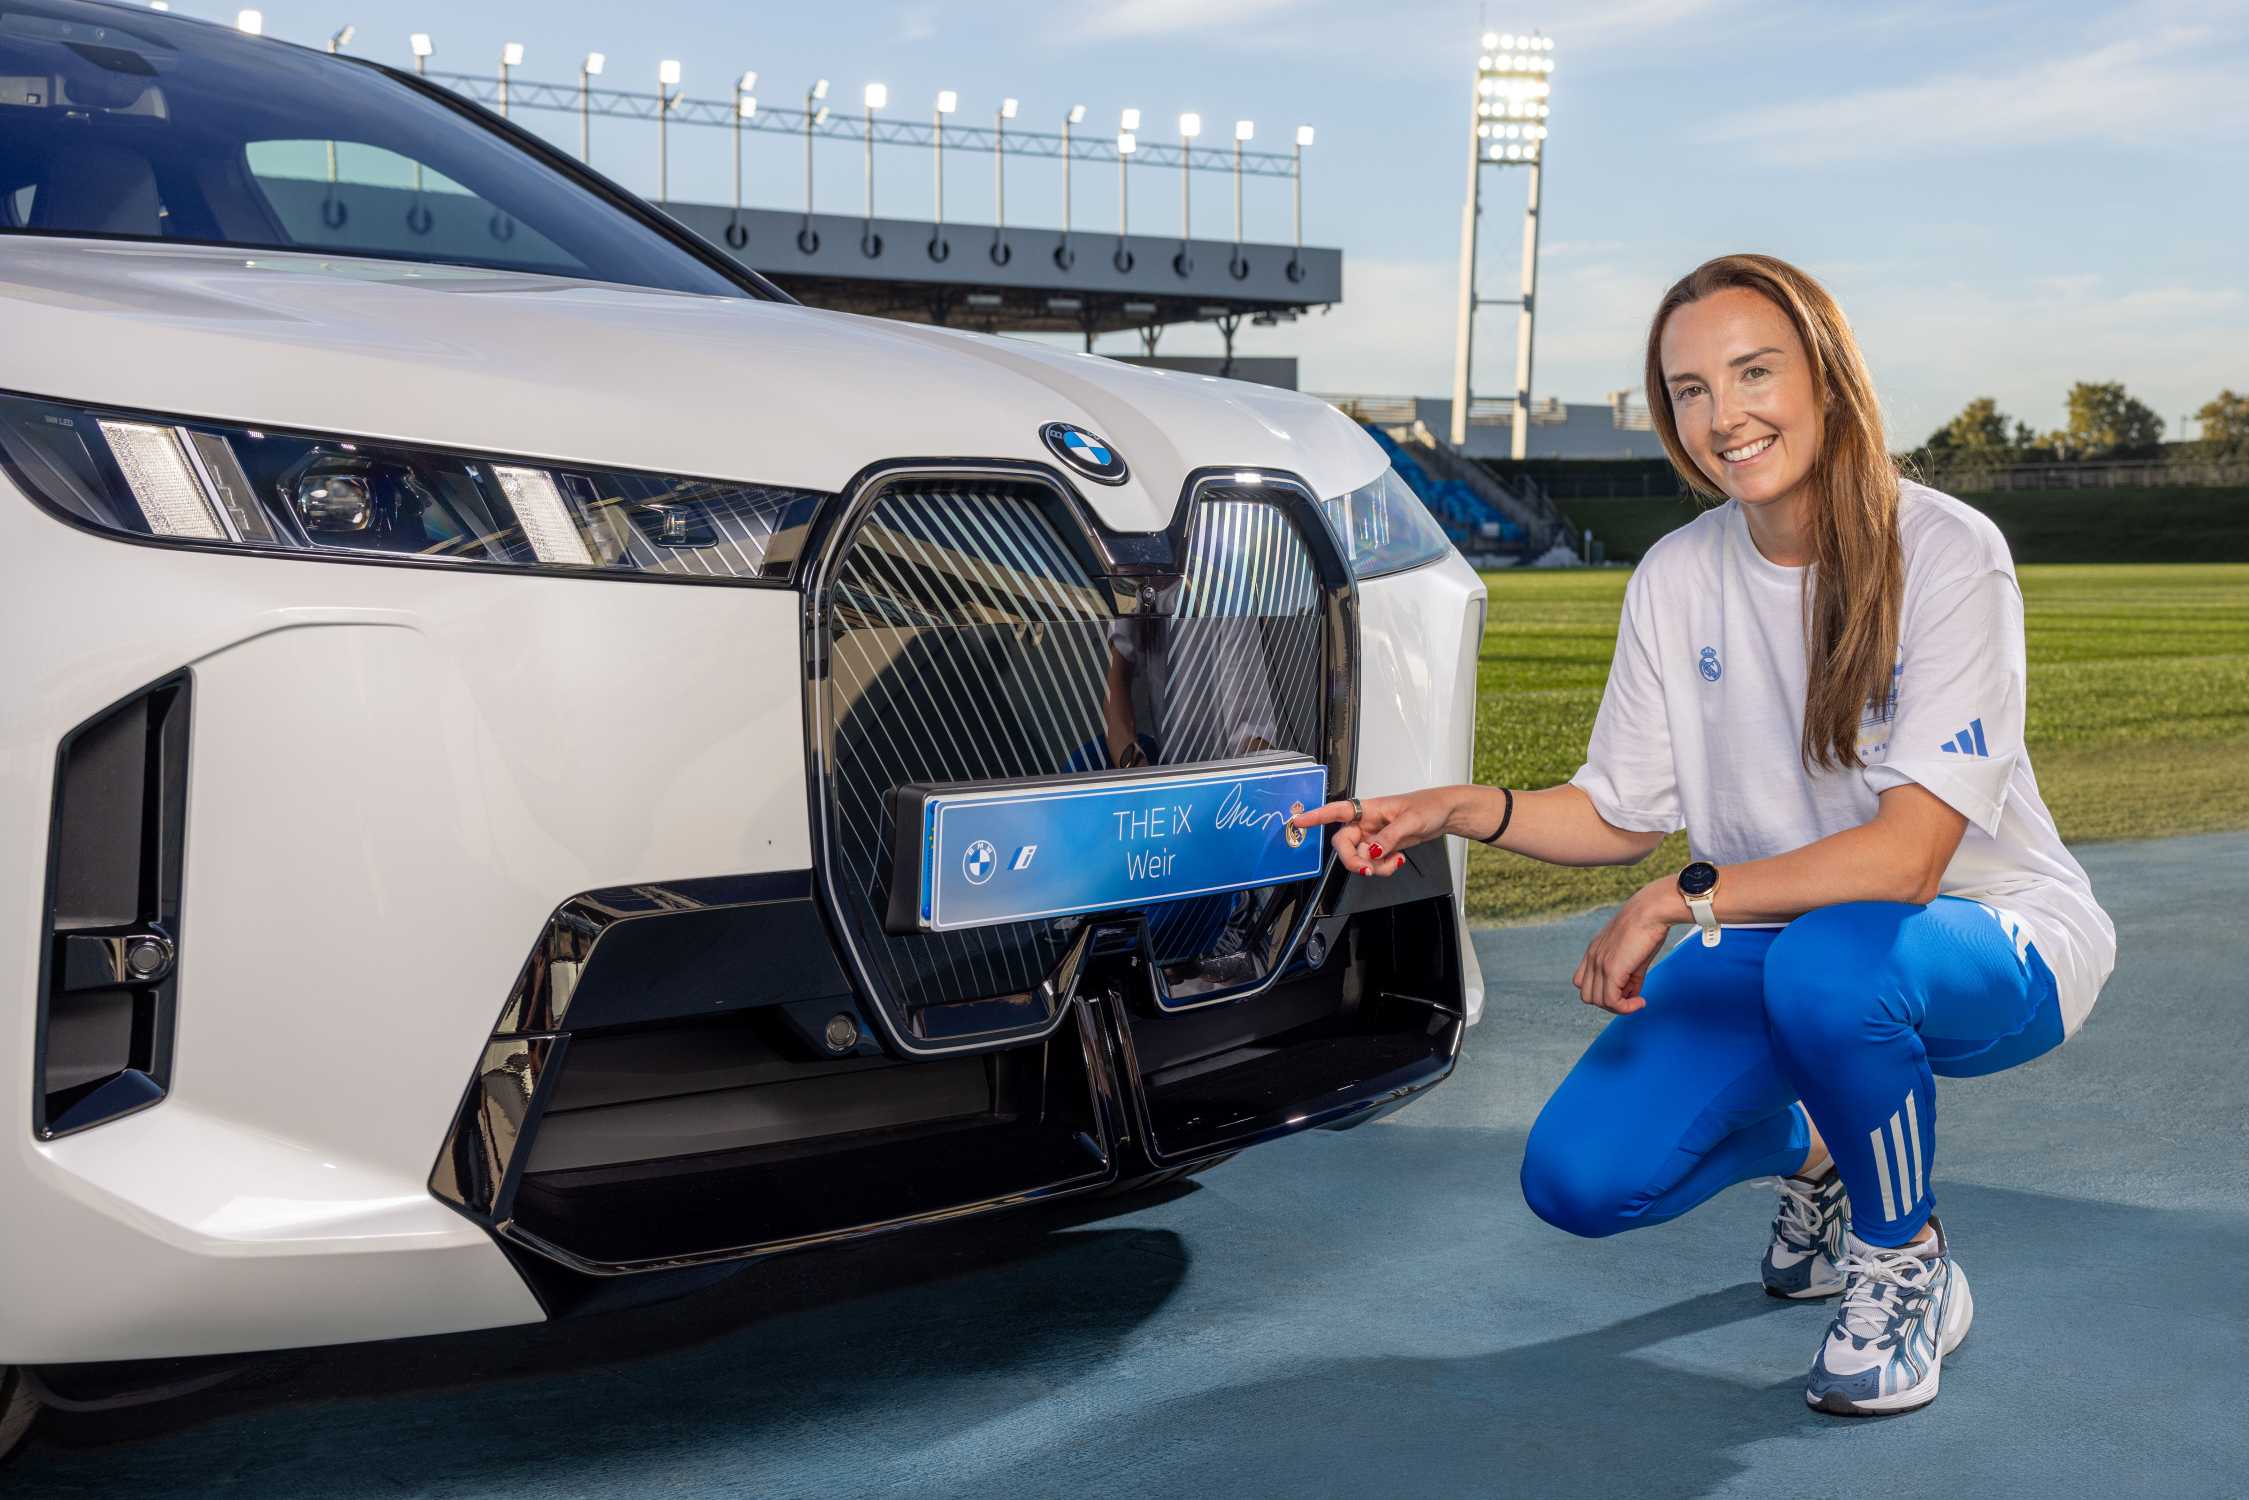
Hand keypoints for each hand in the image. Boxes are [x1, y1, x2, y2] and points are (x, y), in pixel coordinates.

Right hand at [1288, 786, 1460, 876]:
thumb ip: (1388, 837)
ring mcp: (1373, 836)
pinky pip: (1372, 863)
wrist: (1445, 814)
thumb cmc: (1428, 807)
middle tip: (1367, 868)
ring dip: (1372, 867)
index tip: (1299, 821)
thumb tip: (1371, 852)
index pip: (1337, 811)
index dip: (1316, 816)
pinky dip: (1382, 868)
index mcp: (1369, 808)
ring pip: (1358, 857)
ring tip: (1392, 862)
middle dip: (1353, 860)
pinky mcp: (1382, 847)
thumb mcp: (1410, 821)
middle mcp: (1366, 823)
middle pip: (1344, 844)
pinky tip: (1396, 860)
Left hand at [1570, 881, 1677, 1014]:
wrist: (1651, 911)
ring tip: (1637, 1000)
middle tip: (1631, 998)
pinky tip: (1640, 1001)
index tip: (1624, 990)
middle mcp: (1592, 958)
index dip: (1602, 991)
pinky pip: (1611, 1001)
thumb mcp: (1634, 954)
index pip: (1583, 982)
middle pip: (1588, 996)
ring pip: (1597, 1001)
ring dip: (1619, 1007)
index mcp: (1594, 952)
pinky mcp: (1611, 969)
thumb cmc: (1647, 928)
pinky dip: (1625, 1008)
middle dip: (1610, 1003)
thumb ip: (1630, 976)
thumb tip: (1632, 994)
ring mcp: (1599, 964)